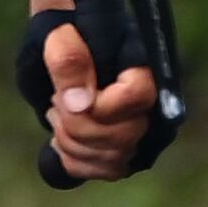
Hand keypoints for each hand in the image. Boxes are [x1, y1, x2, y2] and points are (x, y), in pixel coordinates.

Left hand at [19, 5, 168, 186]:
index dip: (98, 105)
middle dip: (75, 124)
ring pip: (113, 160)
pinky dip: (74, 159)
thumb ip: (69, 59)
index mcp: (144, 65)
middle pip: (123, 137)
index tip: (63, 94)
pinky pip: (104, 172)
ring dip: (71, 141)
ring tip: (56, 112)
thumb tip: (81, 103)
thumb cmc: (65, 34)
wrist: (68, 44)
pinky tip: (61, 135)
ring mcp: (144, 129)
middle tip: (54, 99)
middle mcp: (153, 101)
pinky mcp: (128, 149)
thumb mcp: (58, 36)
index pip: (137, 97)